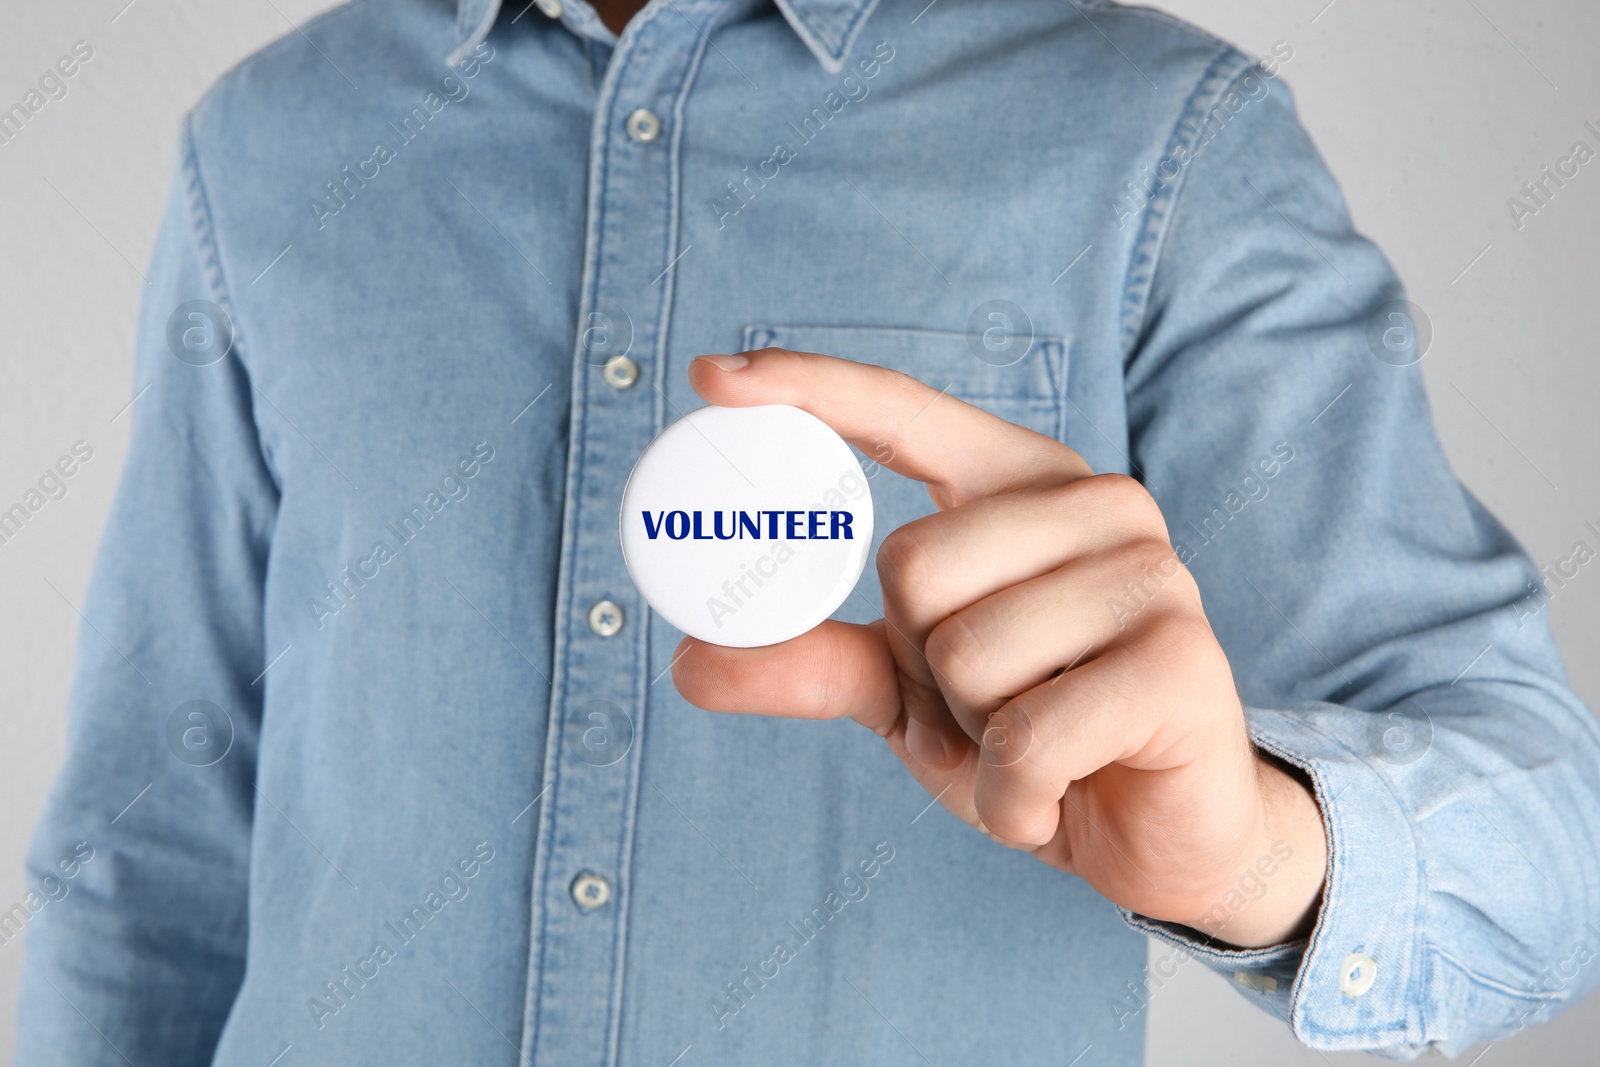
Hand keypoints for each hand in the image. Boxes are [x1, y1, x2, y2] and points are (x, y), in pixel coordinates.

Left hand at [673, 349, 1327, 947]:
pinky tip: (1056, 798)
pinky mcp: (1180, 659)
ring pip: (963, 654)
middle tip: (990, 708)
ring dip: (973, 737)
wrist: (1159, 837)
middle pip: (911, 566)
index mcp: (1024, 485)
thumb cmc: (1038, 738)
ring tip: (1036, 744)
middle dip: (924, 670)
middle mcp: (1096, 504)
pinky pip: (1025, 737)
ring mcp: (1148, 573)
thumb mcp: (913, 694)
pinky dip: (1013, 797)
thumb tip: (692, 662)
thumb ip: (818, 662)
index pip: (904, 412)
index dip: (809, 388)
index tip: (710, 376)